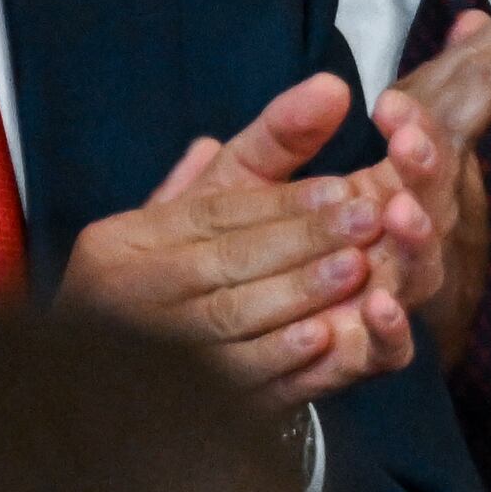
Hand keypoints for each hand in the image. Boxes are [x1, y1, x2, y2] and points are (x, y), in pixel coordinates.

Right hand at [64, 73, 427, 407]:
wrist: (119, 379)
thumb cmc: (181, 269)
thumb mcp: (215, 198)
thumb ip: (274, 141)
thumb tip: (334, 88)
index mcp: (122, 242)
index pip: (214, 213)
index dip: (284, 202)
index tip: (348, 188)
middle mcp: (126, 294)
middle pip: (224, 262)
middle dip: (302, 241)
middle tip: (371, 222)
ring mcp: (148, 352)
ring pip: (231, 319)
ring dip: (298, 295)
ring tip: (357, 270)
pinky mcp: (177, 403)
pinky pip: (233, 381)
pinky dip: (281, 360)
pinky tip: (324, 339)